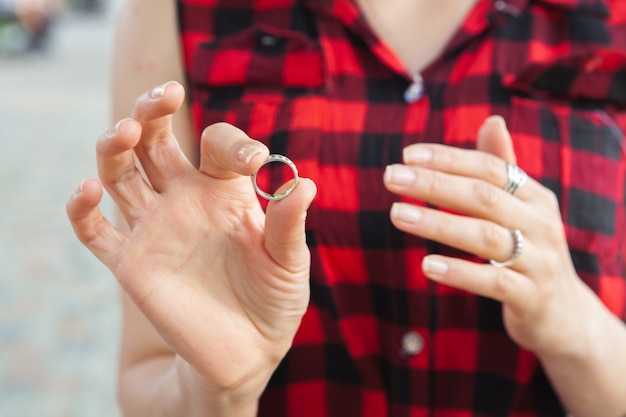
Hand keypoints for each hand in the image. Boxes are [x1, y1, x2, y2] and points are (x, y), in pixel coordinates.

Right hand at [66, 82, 316, 404]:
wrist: (248, 349)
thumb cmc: (273, 299)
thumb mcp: (289, 262)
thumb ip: (288, 225)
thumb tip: (304, 183)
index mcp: (225, 191)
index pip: (217, 145)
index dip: (233, 143)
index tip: (254, 161)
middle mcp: (184, 199)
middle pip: (155, 141)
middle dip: (154, 111)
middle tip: (165, 94)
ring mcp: (154, 228)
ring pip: (119, 173)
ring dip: (115, 146)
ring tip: (127, 131)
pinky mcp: (131, 264)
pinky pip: (94, 232)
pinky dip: (82, 210)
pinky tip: (87, 192)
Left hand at [383, 116, 593, 356]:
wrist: (564, 312)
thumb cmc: (530, 250)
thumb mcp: (522, 208)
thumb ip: (503, 168)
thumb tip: (492, 120)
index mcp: (535, 197)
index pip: (490, 168)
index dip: (449, 159)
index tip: (407, 156)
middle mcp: (541, 223)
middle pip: (483, 196)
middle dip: (434, 184)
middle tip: (391, 178)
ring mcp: (539, 261)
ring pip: (486, 236)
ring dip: (439, 223)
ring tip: (398, 214)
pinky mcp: (532, 297)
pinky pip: (495, 282)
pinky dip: (461, 271)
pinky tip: (427, 265)